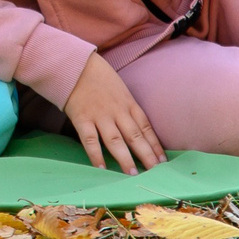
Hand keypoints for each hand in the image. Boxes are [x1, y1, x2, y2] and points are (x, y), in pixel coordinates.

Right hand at [62, 53, 163, 173]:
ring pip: (115, 140)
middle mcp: (117, 111)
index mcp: (128, 103)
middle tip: (155, 172)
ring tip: (132, 174)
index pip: (146, 127)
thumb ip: (128, 108)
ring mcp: (99, 115)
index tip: (163, 161)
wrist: (75, 64)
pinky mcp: (82, 118)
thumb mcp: (121, 90)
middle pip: (135, 136)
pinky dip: (96, 154)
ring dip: (125, 158)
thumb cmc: (99, 77)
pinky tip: (101, 168)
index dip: (155, 145)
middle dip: (146, 155)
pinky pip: (90, 140)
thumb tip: (138, 130)